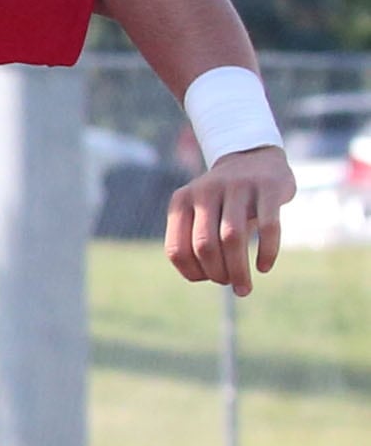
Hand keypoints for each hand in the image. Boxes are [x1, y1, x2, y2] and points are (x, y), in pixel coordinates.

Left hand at [167, 145, 292, 294]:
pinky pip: (268, 226)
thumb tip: (203, 277)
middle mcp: (205, 191)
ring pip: (232, 238)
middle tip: (232, 285)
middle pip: (205, 246)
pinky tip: (264, 267)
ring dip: (239, 270)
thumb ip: (197, 239)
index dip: (191, 272)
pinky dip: (266, 252)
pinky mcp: (268, 187)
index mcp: (182, 201)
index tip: (208, 279)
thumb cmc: (224, 198)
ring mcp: (237, 186)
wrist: (254, 157)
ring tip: (244, 288)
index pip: (177, 249)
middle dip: (217, 273)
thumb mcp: (201, 212)